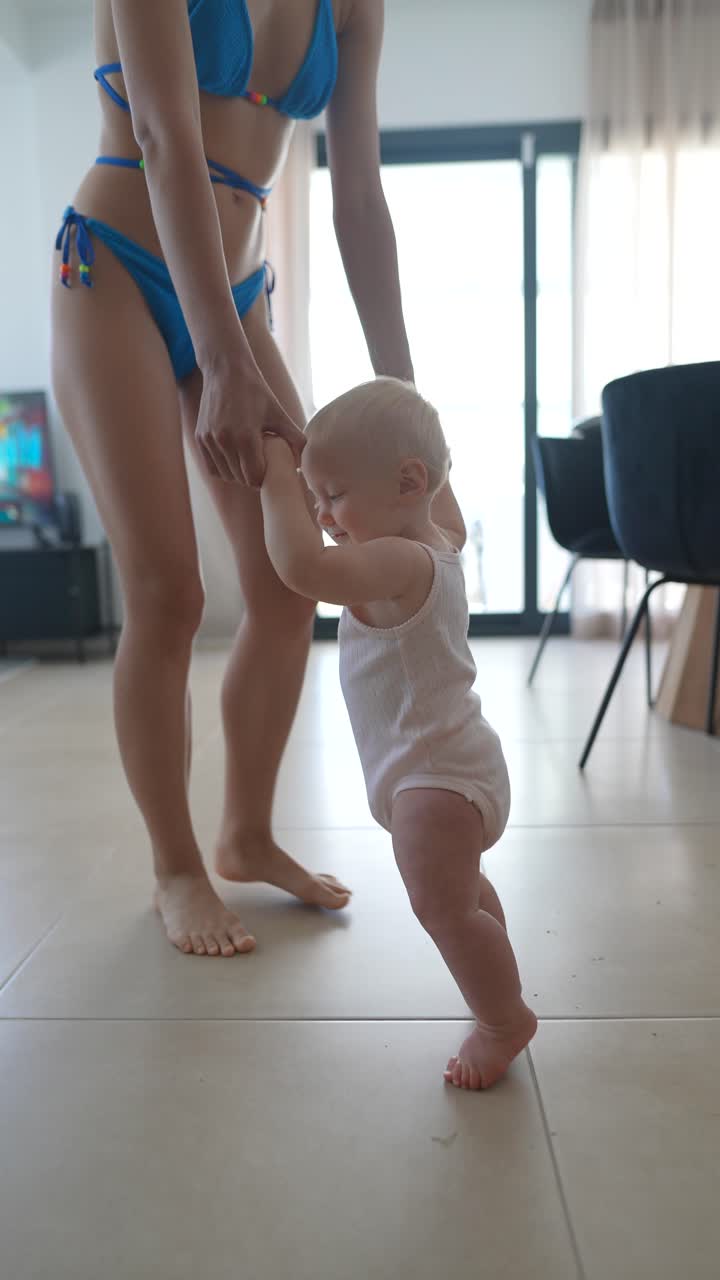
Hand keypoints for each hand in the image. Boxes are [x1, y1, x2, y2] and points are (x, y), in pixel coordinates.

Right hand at [195, 355, 304, 486]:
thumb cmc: (256, 392)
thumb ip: (294, 438)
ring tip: (248, 464)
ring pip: (225, 475)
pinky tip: (234, 461)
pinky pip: (211, 467)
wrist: (226, 371)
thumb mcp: (278, 413)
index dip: (264, 478)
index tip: (270, 471)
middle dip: (252, 478)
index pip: (254, 477)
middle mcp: (224, 441)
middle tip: (262, 468)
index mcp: (245, 436)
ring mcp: (209, 440)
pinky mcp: (200, 438)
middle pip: (240, 478)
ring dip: (237, 475)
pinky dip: (223, 470)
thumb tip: (304, 463)